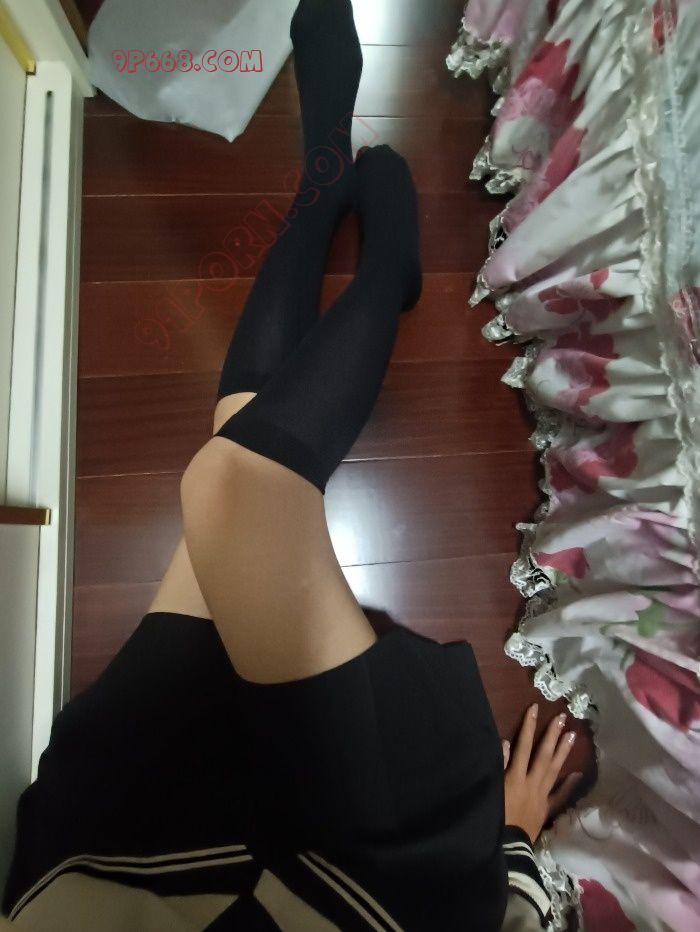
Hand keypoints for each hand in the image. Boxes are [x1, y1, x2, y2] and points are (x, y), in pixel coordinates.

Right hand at [502, 703, 582, 843]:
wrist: (507, 846)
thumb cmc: (494, 815)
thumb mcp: (492, 789)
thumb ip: (499, 765)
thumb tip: (506, 742)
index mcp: (516, 776)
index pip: (523, 746)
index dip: (529, 727)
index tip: (535, 709)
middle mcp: (532, 783)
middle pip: (543, 755)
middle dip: (552, 735)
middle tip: (563, 718)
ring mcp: (542, 796)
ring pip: (554, 770)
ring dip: (562, 752)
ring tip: (572, 735)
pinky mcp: (546, 809)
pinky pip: (560, 796)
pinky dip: (569, 784)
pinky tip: (579, 773)